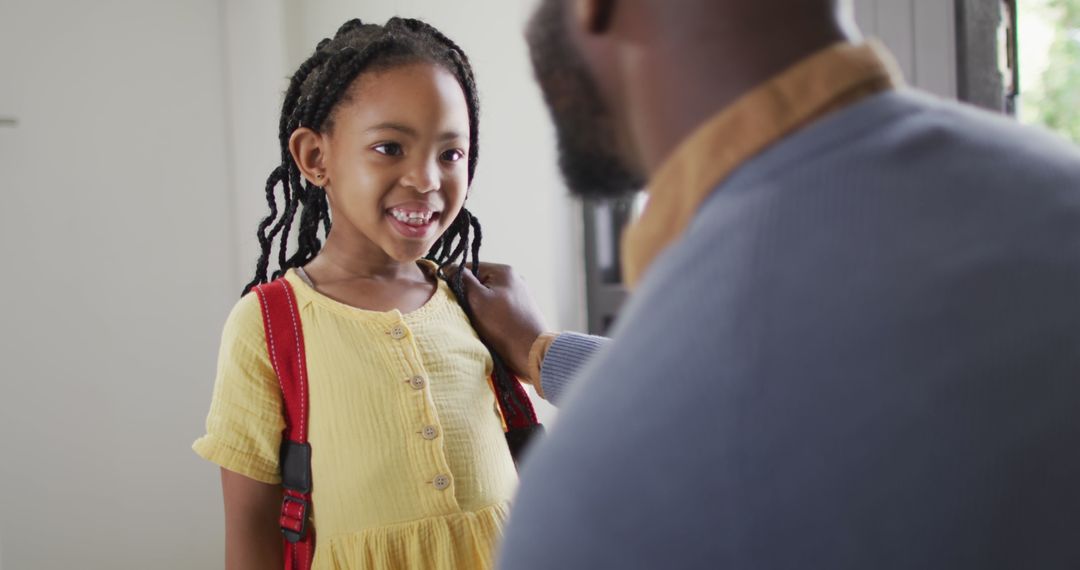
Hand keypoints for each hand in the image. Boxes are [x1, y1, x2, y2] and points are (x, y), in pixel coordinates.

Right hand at [455, 263, 548, 379]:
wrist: (531, 351)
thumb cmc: (503, 324)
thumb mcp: (477, 299)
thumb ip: (462, 280)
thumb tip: (448, 268)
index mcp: (504, 271)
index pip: (470, 267)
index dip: (457, 281)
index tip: (451, 297)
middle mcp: (514, 279)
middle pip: (480, 283)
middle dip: (470, 296)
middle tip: (467, 312)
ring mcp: (519, 295)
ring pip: (488, 296)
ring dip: (479, 308)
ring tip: (479, 322)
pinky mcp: (521, 311)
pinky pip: (498, 308)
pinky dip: (491, 316)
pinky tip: (490, 327)